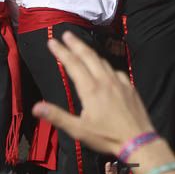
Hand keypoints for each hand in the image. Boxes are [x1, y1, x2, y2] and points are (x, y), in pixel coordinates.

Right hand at [32, 31, 154, 154]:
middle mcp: (104, 80)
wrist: (138, 139)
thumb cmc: (106, 136)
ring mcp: (119, 82)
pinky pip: (115, 70)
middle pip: (88, 56)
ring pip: (102, 61)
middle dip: (75, 43)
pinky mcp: (130, 86)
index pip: (72, 64)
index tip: (52, 41)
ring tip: (81, 47)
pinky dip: (106, 65)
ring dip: (90, 52)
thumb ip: (57, 116)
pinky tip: (105, 68)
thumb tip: (35, 107)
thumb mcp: (78, 130)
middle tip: (66, 34)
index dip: (61, 51)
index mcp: (90, 88)